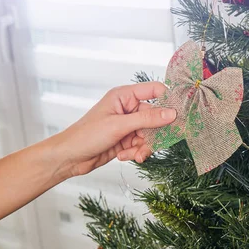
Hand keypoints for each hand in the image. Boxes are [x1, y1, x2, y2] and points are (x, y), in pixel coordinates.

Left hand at [55, 82, 175, 176]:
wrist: (70, 157)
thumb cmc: (87, 135)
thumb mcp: (119, 126)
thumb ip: (147, 119)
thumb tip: (172, 114)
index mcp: (124, 96)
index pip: (155, 90)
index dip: (169, 100)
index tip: (179, 114)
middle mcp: (128, 108)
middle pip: (156, 117)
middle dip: (154, 134)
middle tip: (153, 144)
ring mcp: (127, 124)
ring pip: (150, 134)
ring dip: (144, 146)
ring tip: (133, 154)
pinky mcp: (126, 139)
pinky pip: (142, 145)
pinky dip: (136, 152)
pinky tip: (124, 156)